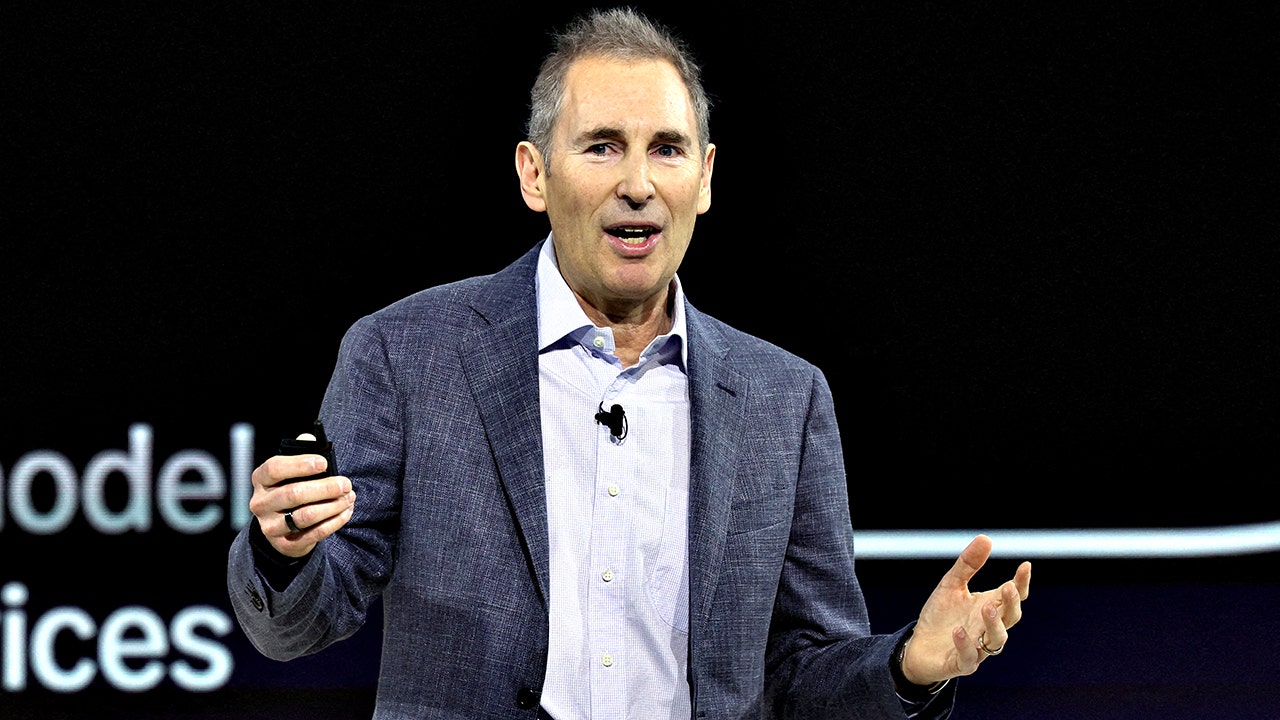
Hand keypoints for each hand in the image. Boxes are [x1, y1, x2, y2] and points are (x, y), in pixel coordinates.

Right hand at [248, 433, 356, 557]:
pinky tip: (346, 511)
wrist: (283, 527)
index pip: (275, 468)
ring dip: (333, 506)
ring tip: (349, 497)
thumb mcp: (292, 470)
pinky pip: (315, 533)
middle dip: (325, 488)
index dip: (300, 464)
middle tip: (346, 483)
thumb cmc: (292, 488)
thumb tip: (311, 438)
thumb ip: (301, 452)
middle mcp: (261, 503)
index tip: (324, 463)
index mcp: (261, 479)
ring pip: (306, 515)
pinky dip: (335, 521)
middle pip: (293, 493)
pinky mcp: (285, 543)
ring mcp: (270, 526)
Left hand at [901, 534, 1030, 684]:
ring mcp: (977, 648)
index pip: (1012, 596)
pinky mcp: (960, 664)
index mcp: (989, 607)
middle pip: (1011, 618)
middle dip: (1011, 604)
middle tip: (1008, 587)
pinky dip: (966, 645)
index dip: (1021, 583)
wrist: (918, 647)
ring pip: (996, 639)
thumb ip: (967, 565)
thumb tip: (986, 538)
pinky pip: (968, 658)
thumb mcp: (950, 585)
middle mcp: (987, 628)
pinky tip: (958, 631)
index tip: (1025, 566)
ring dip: (994, 624)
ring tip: (985, 607)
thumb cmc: (939, 616)